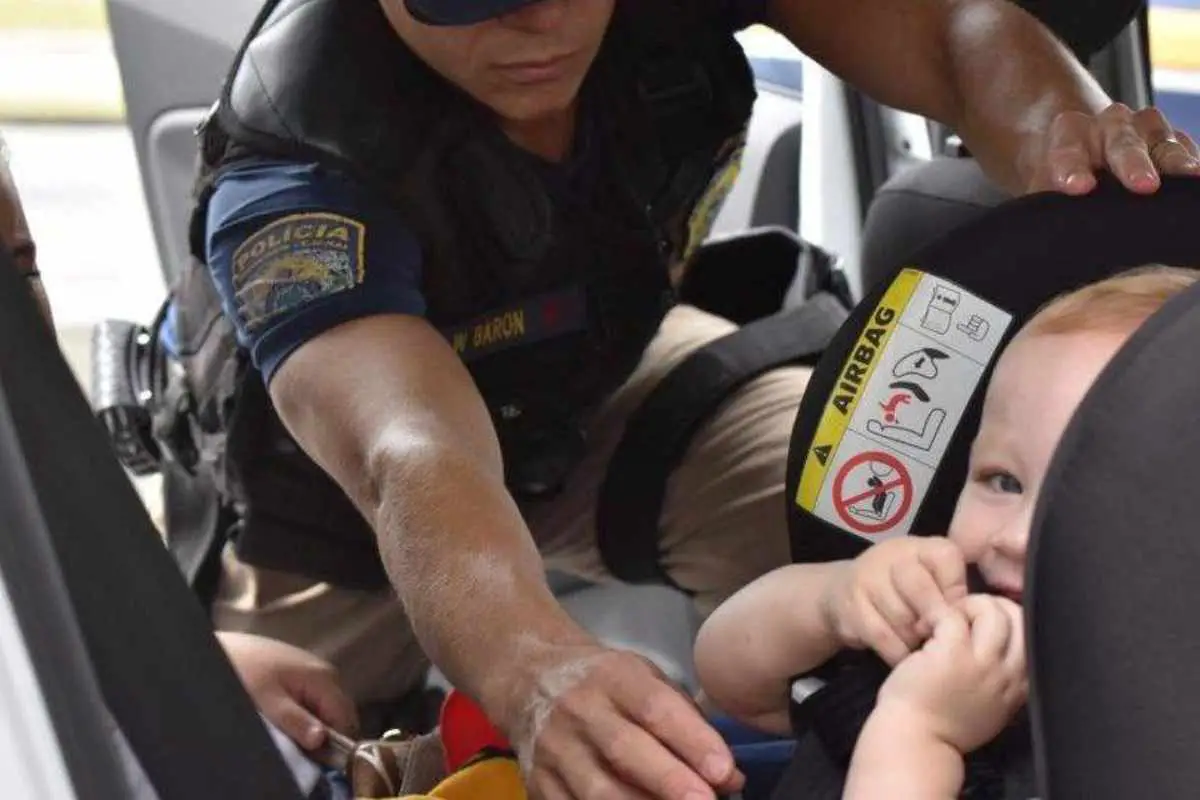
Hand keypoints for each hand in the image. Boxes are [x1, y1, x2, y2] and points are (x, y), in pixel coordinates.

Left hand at [217, 631, 358, 751]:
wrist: (224, 648)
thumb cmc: (245, 672)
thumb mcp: (268, 702)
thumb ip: (296, 721)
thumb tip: (321, 740)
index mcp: (323, 678)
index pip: (346, 718)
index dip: (335, 741)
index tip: (315, 757)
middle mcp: (326, 671)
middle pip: (339, 712)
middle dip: (325, 732)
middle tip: (299, 746)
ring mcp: (315, 669)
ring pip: (327, 706)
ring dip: (314, 723)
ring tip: (288, 729)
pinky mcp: (303, 670)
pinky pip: (315, 697)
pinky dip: (306, 711)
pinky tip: (285, 714)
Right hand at [499, 642, 744, 798]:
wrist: (528, 677)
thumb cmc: (604, 681)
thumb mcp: (645, 679)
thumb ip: (688, 723)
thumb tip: (730, 777)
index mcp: (614, 677)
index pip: (656, 707)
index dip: (691, 740)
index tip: (724, 770)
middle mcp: (580, 709)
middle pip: (626, 750)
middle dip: (669, 781)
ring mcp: (555, 749)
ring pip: (598, 790)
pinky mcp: (537, 783)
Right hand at [821, 537, 967, 664]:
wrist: (843, 595)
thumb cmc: (901, 594)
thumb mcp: (929, 582)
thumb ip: (953, 593)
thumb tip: (979, 621)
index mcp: (920, 547)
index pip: (948, 558)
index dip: (955, 592)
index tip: (954, 615)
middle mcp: (892, 555)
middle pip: (921, 588)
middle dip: (933, 619)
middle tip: (938, 638)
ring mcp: (867, 578)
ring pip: (902, 617)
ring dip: (915, 640)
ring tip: (921, 649)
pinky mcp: (851, 605)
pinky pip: (883, 636)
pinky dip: (898, 653)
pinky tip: (904, 657)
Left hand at [876, 595, 1026, 753]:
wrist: (915, 741)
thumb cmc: (944, 724)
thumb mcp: (992, 708)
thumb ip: (1003, 680)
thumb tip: (999, 645)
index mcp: (1020, 686)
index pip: (1033, 635)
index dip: (1008, 619)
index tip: (982, 625)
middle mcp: (1008, 674)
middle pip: (1019, 617)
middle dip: (993, 606)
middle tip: (964, 618)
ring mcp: (982, 664)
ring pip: (991, 610)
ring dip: (966, 606)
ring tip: (944, 623)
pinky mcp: (952, 655)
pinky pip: (953, 615)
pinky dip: (938, 615)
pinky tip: (924, 630)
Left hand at [1022, 104, 1199, 194]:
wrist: (1088, 162)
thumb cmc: (1063, 182)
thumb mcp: (1045, 189)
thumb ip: (1046, 205)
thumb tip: (1050, 233)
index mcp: (1070, 132)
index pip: (1068, 149)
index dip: (1072, 168)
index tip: (1077, 188)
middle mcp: (1111, 123)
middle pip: (1122, 143)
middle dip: (1133, 164)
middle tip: (1143, 186)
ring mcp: (1148, 131)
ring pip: (1162, 144)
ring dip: (1176, 162)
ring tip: (1189, 177)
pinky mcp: (1175, 143)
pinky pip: (1187, 152)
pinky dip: (1191, 169)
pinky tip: (1196, 184)